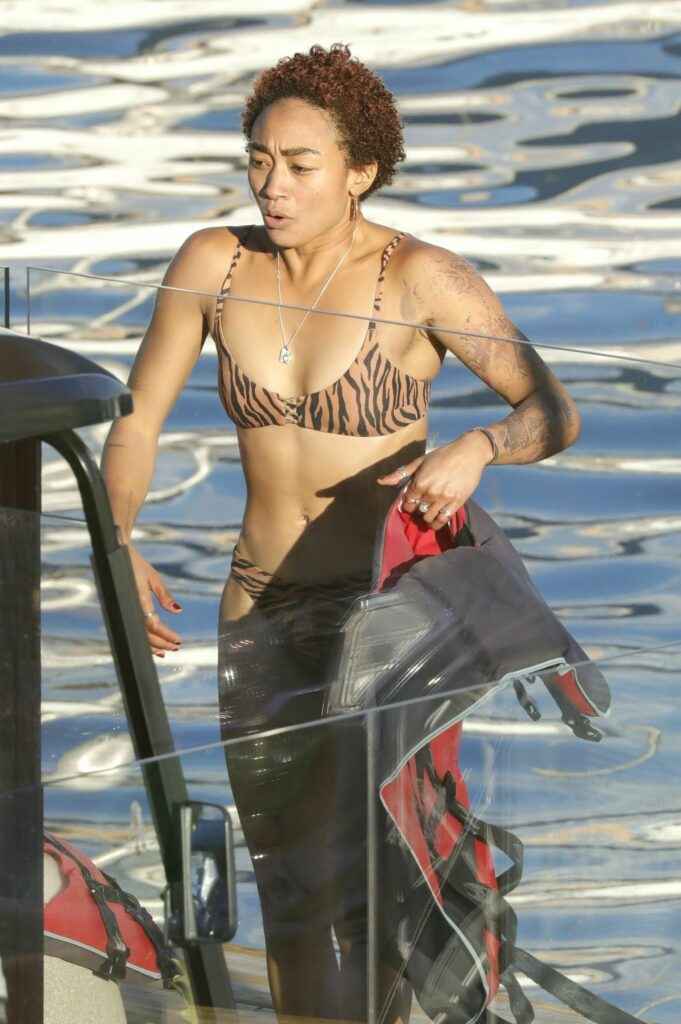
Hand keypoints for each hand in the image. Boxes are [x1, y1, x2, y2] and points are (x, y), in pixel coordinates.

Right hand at [127, 543, 182, 657]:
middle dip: (161, 643)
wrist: (114, 556)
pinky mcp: (121, 611)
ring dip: (152, 645)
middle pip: (145, 633)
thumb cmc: (135, 565)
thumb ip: (165, 596)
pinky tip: (152, 644)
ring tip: (166, 650)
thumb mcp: (154, 578)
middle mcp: (129, 607)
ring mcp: (123, 610)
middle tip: (175, 647)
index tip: (178, 640)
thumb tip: (178, 611)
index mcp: (138, 599)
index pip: (153, 624)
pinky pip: (133, 629)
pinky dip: (143, 638)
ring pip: (137, 634)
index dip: (166, 635)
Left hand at [377, 430, 493, 525]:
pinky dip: (437, 524)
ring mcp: (444, 499)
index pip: (407, 503)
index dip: (407, 504)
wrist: (469, 453)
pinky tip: (435, 521)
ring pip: (428, 518)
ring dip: (426, 517)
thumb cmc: (443, 455)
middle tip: (421, 506)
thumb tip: (380, 481)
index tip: (411, 501)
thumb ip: (400, 473)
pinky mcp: (457, 503)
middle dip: (417, 510)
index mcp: (420, 482)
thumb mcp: (420, 461)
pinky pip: (443, 520)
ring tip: (428, 512)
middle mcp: (430, 492)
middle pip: (417, 511)